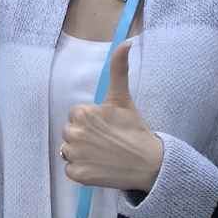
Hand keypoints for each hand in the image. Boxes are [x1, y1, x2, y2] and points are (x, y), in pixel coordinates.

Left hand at [60, 40, 165, 195]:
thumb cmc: (135, 130)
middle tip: (106, 141)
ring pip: (68, 150)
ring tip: (103, 154)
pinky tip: (99, 167)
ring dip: (81, 153)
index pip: (76, 115)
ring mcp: (75, 155)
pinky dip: (83, 170)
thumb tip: (125, 42)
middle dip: (84, 136)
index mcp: (83, 113)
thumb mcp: (123, 98)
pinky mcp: (77, 174)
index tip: (107, 127)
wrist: (148, 163)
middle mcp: (74, 133)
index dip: (92, 121)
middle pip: (70, 132)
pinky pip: (71, 169)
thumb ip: (118, 69)